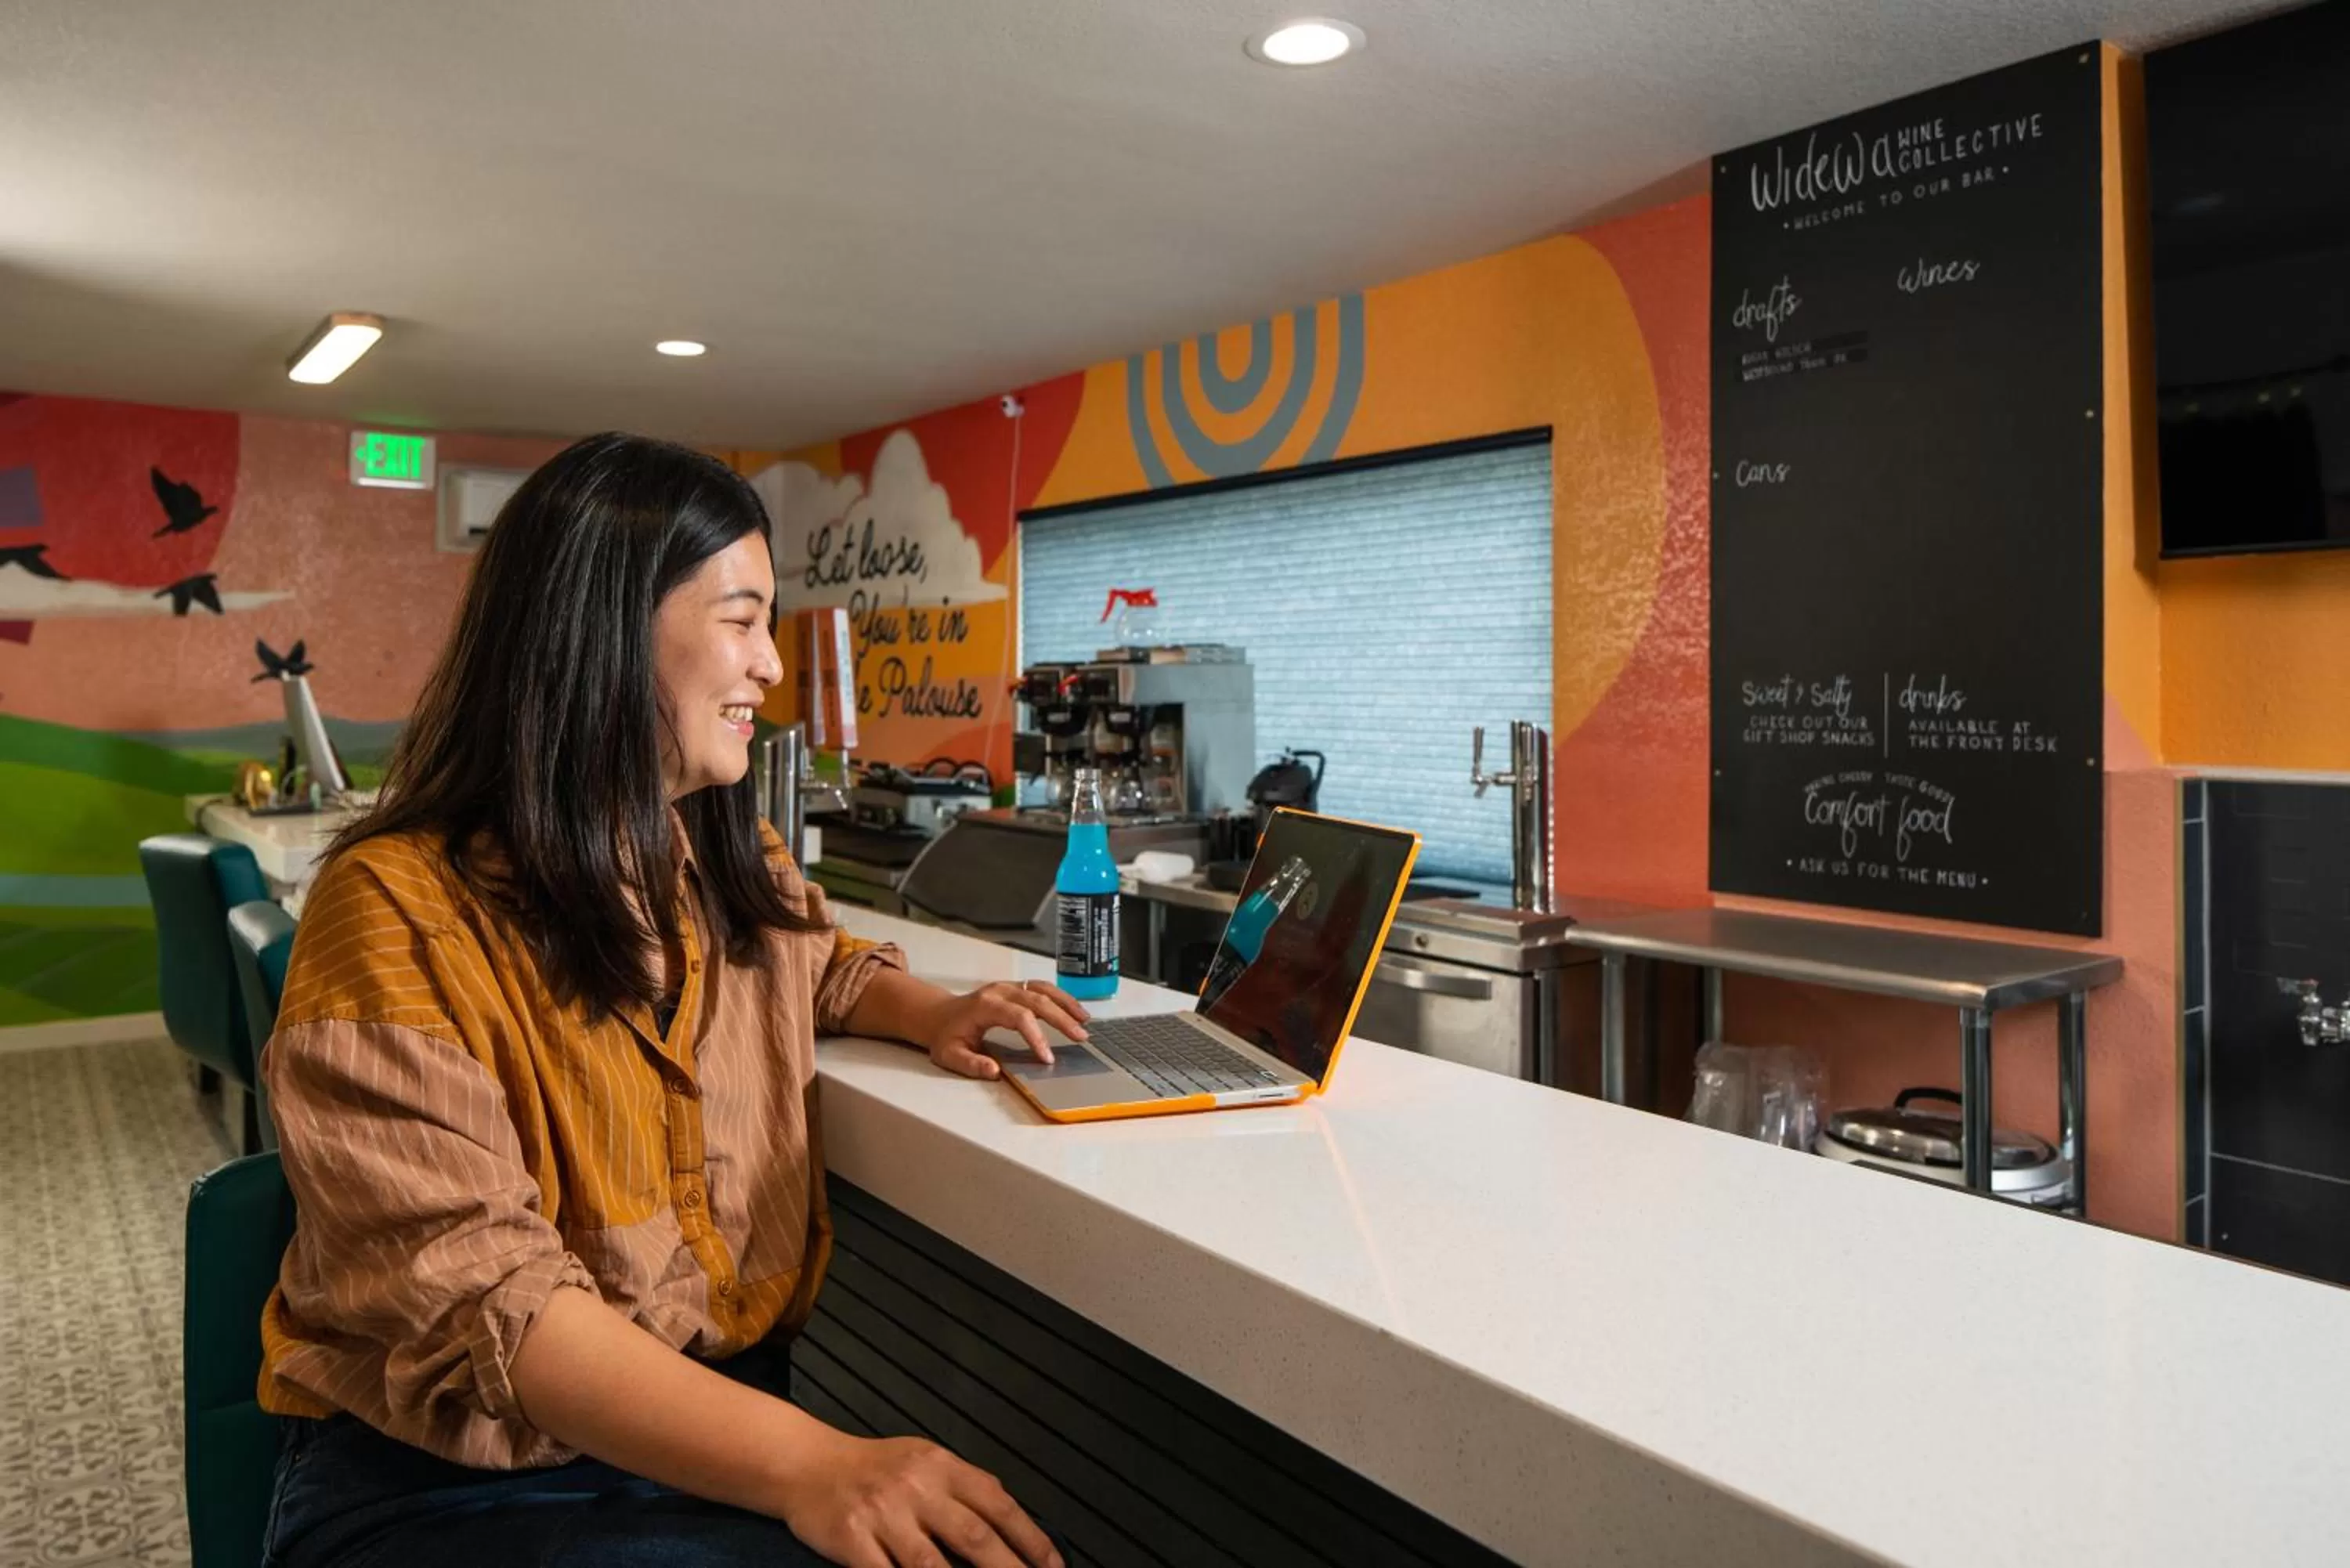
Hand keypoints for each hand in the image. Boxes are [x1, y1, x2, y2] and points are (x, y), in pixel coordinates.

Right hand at [776, 1431, 1062, 1567]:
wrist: (807, 1464)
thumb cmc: (874, 1469)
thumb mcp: (925, 1461)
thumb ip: (965, 1489)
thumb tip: (1013, 1528)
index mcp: (942, 1465)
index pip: (999, 1506)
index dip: (1031, 1541)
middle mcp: (917, 1486)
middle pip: (975, 1538)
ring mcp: (883, 1514)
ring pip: (933, 1566)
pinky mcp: (852, 1539)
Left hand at [914, 980, 1091, 1077]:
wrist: (937, 1015)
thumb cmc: (945, 1037)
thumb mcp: (950, 1055)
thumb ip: (971, 1064)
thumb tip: (994, 1071)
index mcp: (985, 1006)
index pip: (1019, 1017)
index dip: (1036, 1036)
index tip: (1048, 1059)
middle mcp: (999, 991)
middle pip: (1037, 1000)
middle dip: (1061, 1019)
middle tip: (1080, 1038)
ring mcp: (1008, 987)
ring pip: (1042, 988)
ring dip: (1066, 1003)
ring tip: (1085, 1020)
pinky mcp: (1014, 988)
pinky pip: (1041, 987)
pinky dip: (1060, 997)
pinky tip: (1074, 1010)